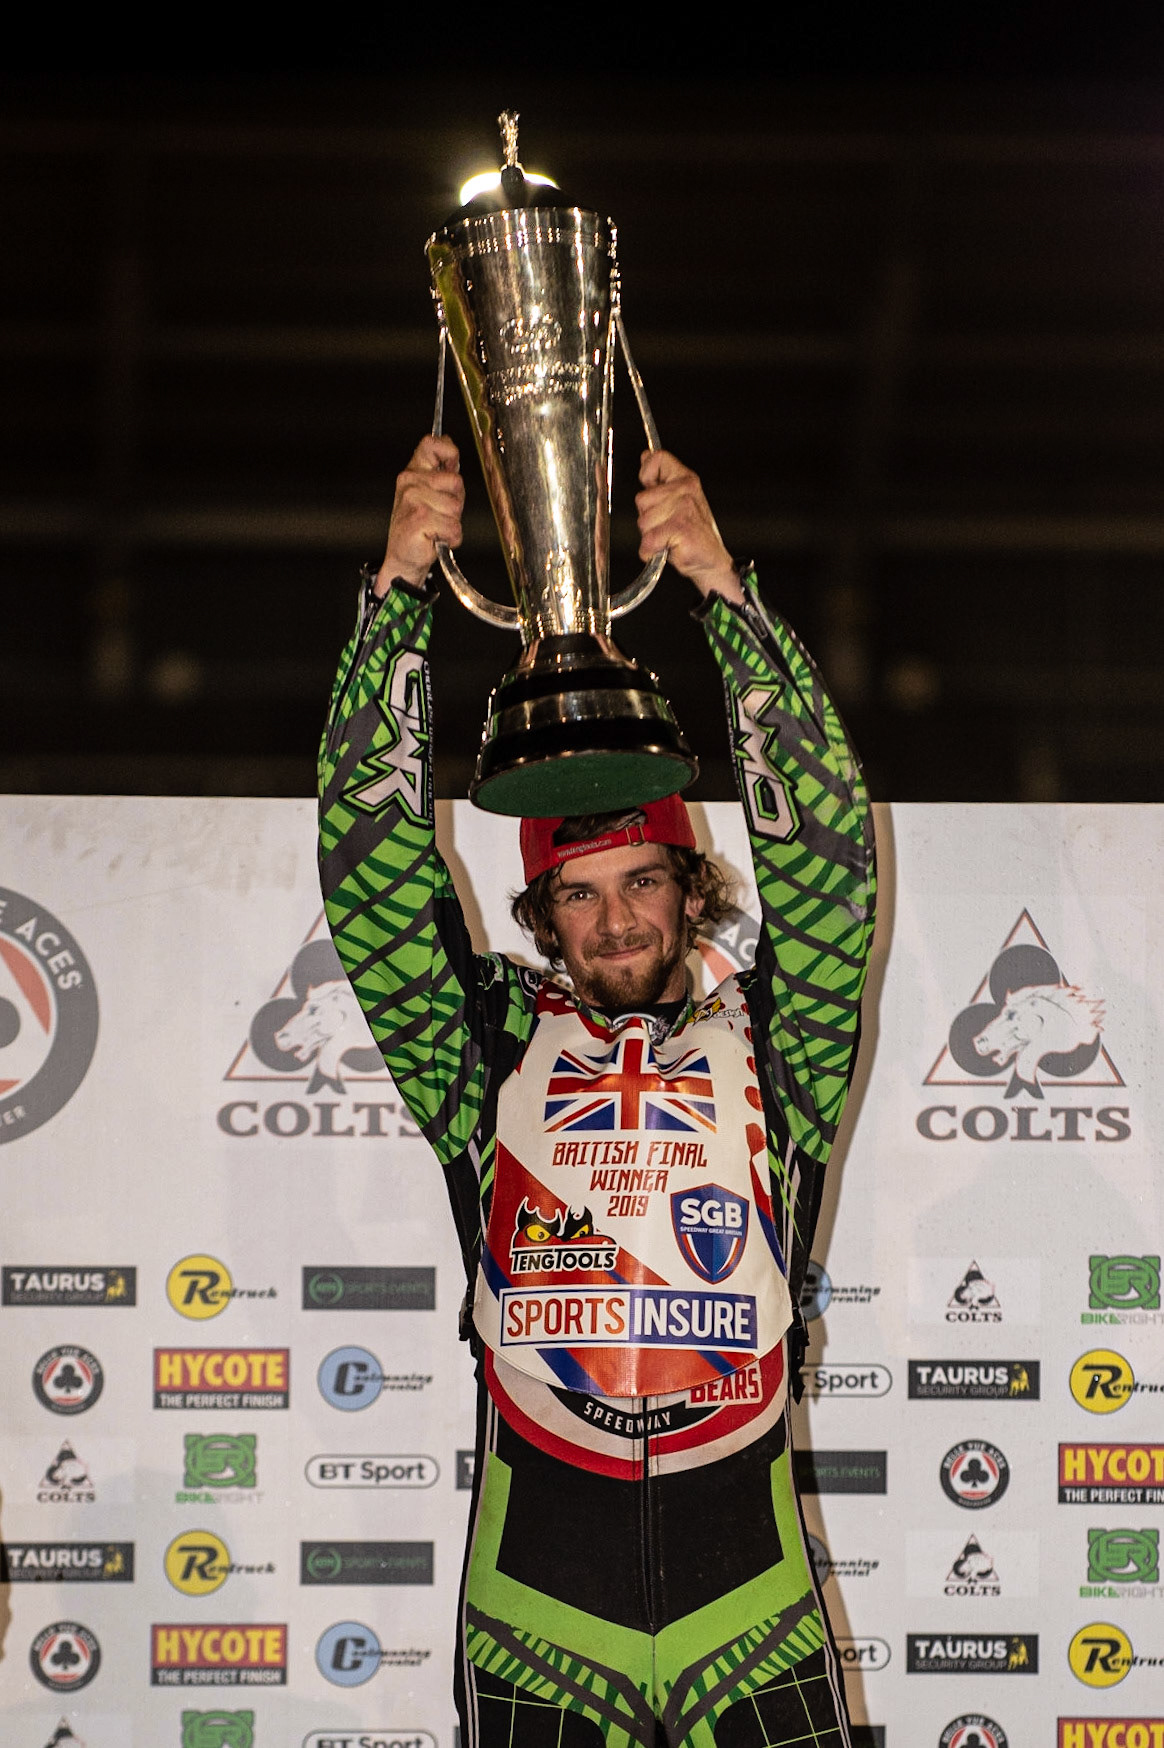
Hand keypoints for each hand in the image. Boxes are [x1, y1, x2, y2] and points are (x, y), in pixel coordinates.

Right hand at [374, 434, 464, 595]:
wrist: (403, 558)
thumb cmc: (419, 528)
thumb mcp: (429, 494)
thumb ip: (441, 471)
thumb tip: (450, 443)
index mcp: (413, 473)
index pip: (431, 445)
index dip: (449, 452)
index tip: (452, 465)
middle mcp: (410, 483)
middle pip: (456, 481)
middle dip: (456, 502)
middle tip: (441, 514)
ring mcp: (413, 501)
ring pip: (456, 507)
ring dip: (453, 523)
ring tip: (437, 527)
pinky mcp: (419, 520)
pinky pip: (453, 527)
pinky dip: (451, 538)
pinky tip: (435, 538)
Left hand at [635, 450, 742, 603]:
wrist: (711, 562)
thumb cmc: (694, 534)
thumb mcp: (679, 500)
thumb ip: (661, 479)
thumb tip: (646, 456)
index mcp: (686, 480)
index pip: (658, 459)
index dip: (647, 473)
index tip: (651, 487)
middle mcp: (685, 491)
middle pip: (642, 499)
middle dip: (648, 518)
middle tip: (667, 526)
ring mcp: (683, 509)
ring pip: (643, 522)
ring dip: (650, 536)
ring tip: (669, 537)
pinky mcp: (679, 528)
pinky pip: (648, 541)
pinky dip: (651, 551)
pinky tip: (667, 548)